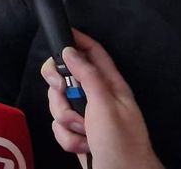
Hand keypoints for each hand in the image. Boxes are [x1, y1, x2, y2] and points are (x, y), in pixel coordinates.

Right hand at [45, 31, 160, 168]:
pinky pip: (59, 127)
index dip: (77, 40)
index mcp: (111, 85)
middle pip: (66, 79)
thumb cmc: (122, 145)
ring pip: (59, 105)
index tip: (61, 34)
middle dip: (60, 91)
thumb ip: (87, 76)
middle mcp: (98, 99)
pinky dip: (67, 138)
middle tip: (63, 95)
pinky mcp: (79, 135)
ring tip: (83, 133)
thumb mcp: (105, 105)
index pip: (93, 52)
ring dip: (66, 121)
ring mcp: (88, 118)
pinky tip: (83, 147)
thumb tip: (70, 51)